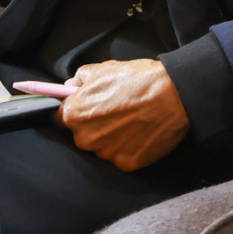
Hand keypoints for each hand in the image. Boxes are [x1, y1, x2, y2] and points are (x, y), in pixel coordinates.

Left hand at [57, 59, 189, 171]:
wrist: (174, 95)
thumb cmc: (138, 79)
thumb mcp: (102, 69)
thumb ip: (79, 80)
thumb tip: (69, 88)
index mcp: (75, 114)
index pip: (58, 118)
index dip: (70, 111)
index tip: (80, 109)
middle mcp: (86, 138)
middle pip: (81, 135)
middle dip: (92, 124)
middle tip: (113, 111)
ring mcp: (106, 154)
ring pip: (101, 147)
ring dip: (110, 137)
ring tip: (129, 120)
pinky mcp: (126, 164)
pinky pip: (120, 156)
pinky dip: (127, 147)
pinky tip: (138, 131)